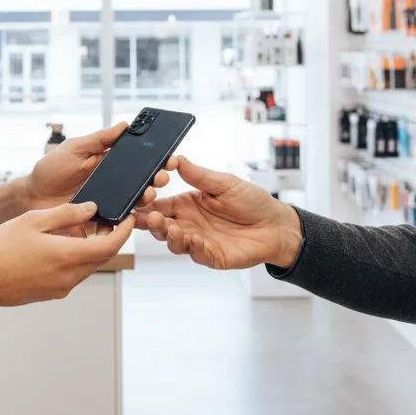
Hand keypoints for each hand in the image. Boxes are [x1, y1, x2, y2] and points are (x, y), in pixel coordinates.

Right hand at [0, 202, 133, 307]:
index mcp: (67, 256)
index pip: (110, 246)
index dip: (124, 232)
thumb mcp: (34, 220)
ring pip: (89, 267)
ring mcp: (61, 288)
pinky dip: (78, 259)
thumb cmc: (0, 249)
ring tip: (84, 230)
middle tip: (109, 220)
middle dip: (110, 238)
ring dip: (93, 249)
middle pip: (102, 257)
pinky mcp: (52, 293)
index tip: (129, 219)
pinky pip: (74, 275)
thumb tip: (91, 209)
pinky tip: (64, 246)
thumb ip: (66, 214)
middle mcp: (68, 277)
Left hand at [22, 124, 175, 229]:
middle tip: (160, 178)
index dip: (155, 161)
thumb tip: (125, 125)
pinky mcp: (98, 224)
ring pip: (134, 206)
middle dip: (155, 181)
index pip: (139, 163)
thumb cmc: (51, 169)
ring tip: (146, 196)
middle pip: (142, 185)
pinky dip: (123, 226)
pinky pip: (115, 228)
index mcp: (110, 165)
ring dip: (143, 202)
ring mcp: (107, 205)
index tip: (168, 158)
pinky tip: (127, 220)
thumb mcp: (74, 148)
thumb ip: (99, 139)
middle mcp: (113, 186)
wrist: (31, 197)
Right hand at [134, 156, 301, 269]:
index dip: (147, 203)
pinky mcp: (211, 256)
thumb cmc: (251, 202)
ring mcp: (198, 241)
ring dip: (169, 236)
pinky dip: (193, 248)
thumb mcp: (224, 183)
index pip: (159, 204)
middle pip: (160, 226)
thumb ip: (199, 175)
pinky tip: (194, 240)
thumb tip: (176, 159)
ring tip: (173, 228)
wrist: (275, 224)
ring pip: (173, 242)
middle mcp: (188, 223)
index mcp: (187, 204)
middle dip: (150, 223)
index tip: (141, 198)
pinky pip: (196, 255)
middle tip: (151, 216)